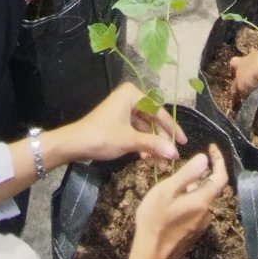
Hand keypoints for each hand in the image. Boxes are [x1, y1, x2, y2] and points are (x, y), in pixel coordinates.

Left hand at [65, 82, 187, 168]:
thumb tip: (175, 153)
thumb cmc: (101, 136)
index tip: (183, 143)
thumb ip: (153, 145)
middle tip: (170, 158)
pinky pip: (136, 132)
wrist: (73, 144)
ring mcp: (123, 111)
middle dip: (160, 141)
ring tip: (160, 164)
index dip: (171, 128)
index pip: (158, 112)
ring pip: (145, 129)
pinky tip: (148, 160)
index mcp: (132, 94)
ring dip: (152, 146)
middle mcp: (129, 99)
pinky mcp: (118, 123)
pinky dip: (142, 145)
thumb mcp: (129, 140)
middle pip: (152, 121)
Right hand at [132, 147, 229, 258]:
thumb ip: (187, 174)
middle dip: (199, 175)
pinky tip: (171, 205)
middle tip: (180, 170)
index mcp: (203, 201)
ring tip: (170, 188)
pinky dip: (189, 201)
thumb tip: (205, 158)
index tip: (211, 148)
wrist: (151, 256)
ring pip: (202, 199)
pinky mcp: (194, 233)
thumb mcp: (166, 191)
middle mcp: (207, 213)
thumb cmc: (155, 220)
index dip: (219, 160)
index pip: (221, 177)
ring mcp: (201, 225)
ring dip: (192, 189)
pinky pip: (197, 210)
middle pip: (211, 188)